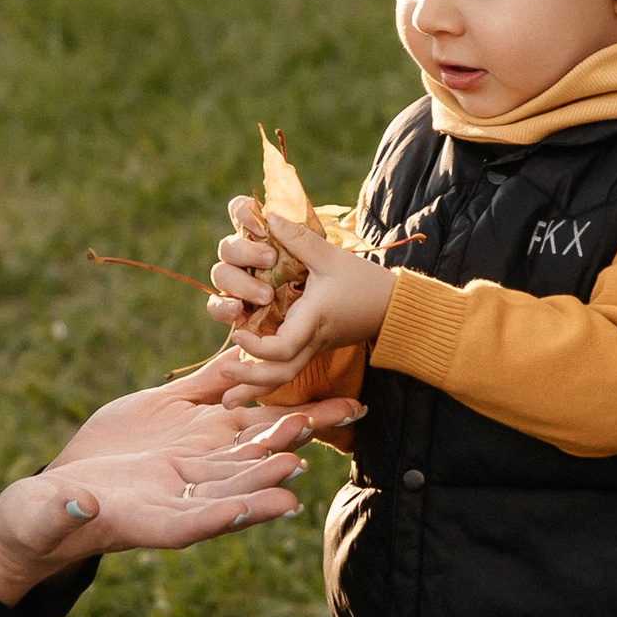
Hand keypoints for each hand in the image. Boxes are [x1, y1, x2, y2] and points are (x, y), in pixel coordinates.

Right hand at [0, 382, 344, 605]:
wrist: (55, 499)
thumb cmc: (43, 522)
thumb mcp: (44, 518)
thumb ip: (63, 512)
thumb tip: (75, 505)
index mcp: (151, 520)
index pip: (198, 521)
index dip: (237, 513)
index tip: (278, 504)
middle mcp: (180, 490)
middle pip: (238, 480)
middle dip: (278, 462)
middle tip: (313, 439)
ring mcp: (184, 453)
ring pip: (240, 440)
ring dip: (280, 430)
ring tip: (320, 414)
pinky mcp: (175, 418)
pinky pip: (213, 396)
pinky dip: (238, 382)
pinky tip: (269, 363)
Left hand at [206, 195, 393, 388]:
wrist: (393, 307)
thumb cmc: (363, 281)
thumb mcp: (331, 256)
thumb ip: (299, 239)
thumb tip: (269, 216)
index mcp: (314, 321)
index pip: (282, 347)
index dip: (256, 346)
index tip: (239, 330)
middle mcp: (310, 340)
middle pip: (279, 374)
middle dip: (249, 378)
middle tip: (223, 373)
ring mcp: (311, 348)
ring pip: (281, 378)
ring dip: (253, 387)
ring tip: (226, 400)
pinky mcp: (311, 347)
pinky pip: (286, 369)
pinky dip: (264, 378)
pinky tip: (244, 384)